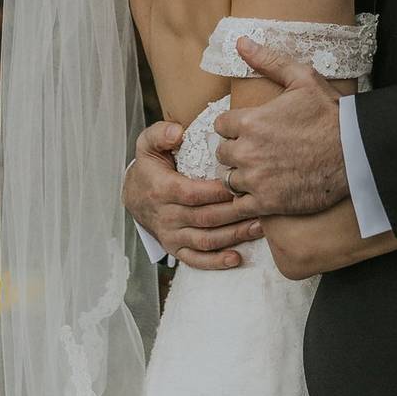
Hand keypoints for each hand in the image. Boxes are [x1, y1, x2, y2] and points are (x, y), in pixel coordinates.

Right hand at [123, 121, 264, 269]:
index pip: (193, 193)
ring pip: (206, 240)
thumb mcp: (148, 144)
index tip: (241, 184)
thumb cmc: (151, 167)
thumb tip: (178, 133)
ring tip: (260, 227)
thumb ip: (161, 133)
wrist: (134, 196)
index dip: (218, 192)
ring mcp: (171, 235)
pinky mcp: (176, 249)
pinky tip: (237, 258)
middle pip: (205, 218)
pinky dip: (216, 262)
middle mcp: (167, 216)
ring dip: (234, 236)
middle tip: (262, 205)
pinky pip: (196, 260)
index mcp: (162, 189)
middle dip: (235, 213)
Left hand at [214, 38, 349, 215]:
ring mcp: (256, 179)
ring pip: (230, 179)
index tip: (250, 130)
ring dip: (241, 175)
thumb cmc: (331, 114)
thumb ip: (269, 61)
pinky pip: (240, 206)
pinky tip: (261, 194)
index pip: (221, 125)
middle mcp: (247, 150)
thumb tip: (240, 42)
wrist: (357, 152)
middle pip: (223, 152)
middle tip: (257, 151)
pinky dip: (247, 201)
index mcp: (250, 121)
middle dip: (237, 151)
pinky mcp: (267, 202)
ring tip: (262, 172)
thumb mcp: (302, 79)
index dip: (235, 127)